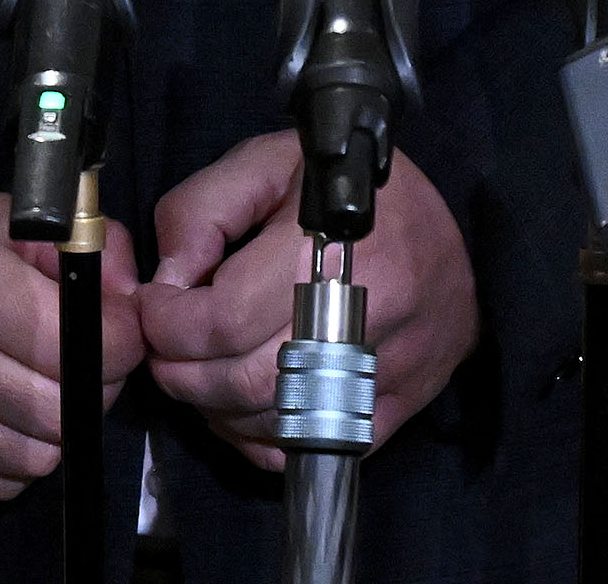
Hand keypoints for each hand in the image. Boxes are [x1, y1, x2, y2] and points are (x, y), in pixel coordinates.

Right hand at [0, 177, 144, 500]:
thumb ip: (65, 245)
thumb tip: (128, 291)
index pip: (90, 345)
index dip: (123, 338)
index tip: (118, 325)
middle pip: (71, 407)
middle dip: (97, 382)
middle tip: (85, 353)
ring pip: (38, 454)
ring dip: (58, 424)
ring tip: (45, 384)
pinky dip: (16, 458)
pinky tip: (7, 416)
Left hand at [137, 135, 475, 472]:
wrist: (452, 223)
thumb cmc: (353, 188)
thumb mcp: (270, 162)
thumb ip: (202, 209)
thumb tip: (167, 281)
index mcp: (333, 249)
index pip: (224, 320)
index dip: (168, 324)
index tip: (155, 306)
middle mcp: (366, 318)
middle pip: (242, 382)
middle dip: (181, 372)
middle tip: (164, 347)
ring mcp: (386, 371)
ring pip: (272, 424)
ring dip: (214, 408)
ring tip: (200, 370)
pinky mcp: (397, 405)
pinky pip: (312, 445)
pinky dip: (262, 438)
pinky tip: (245, 403)